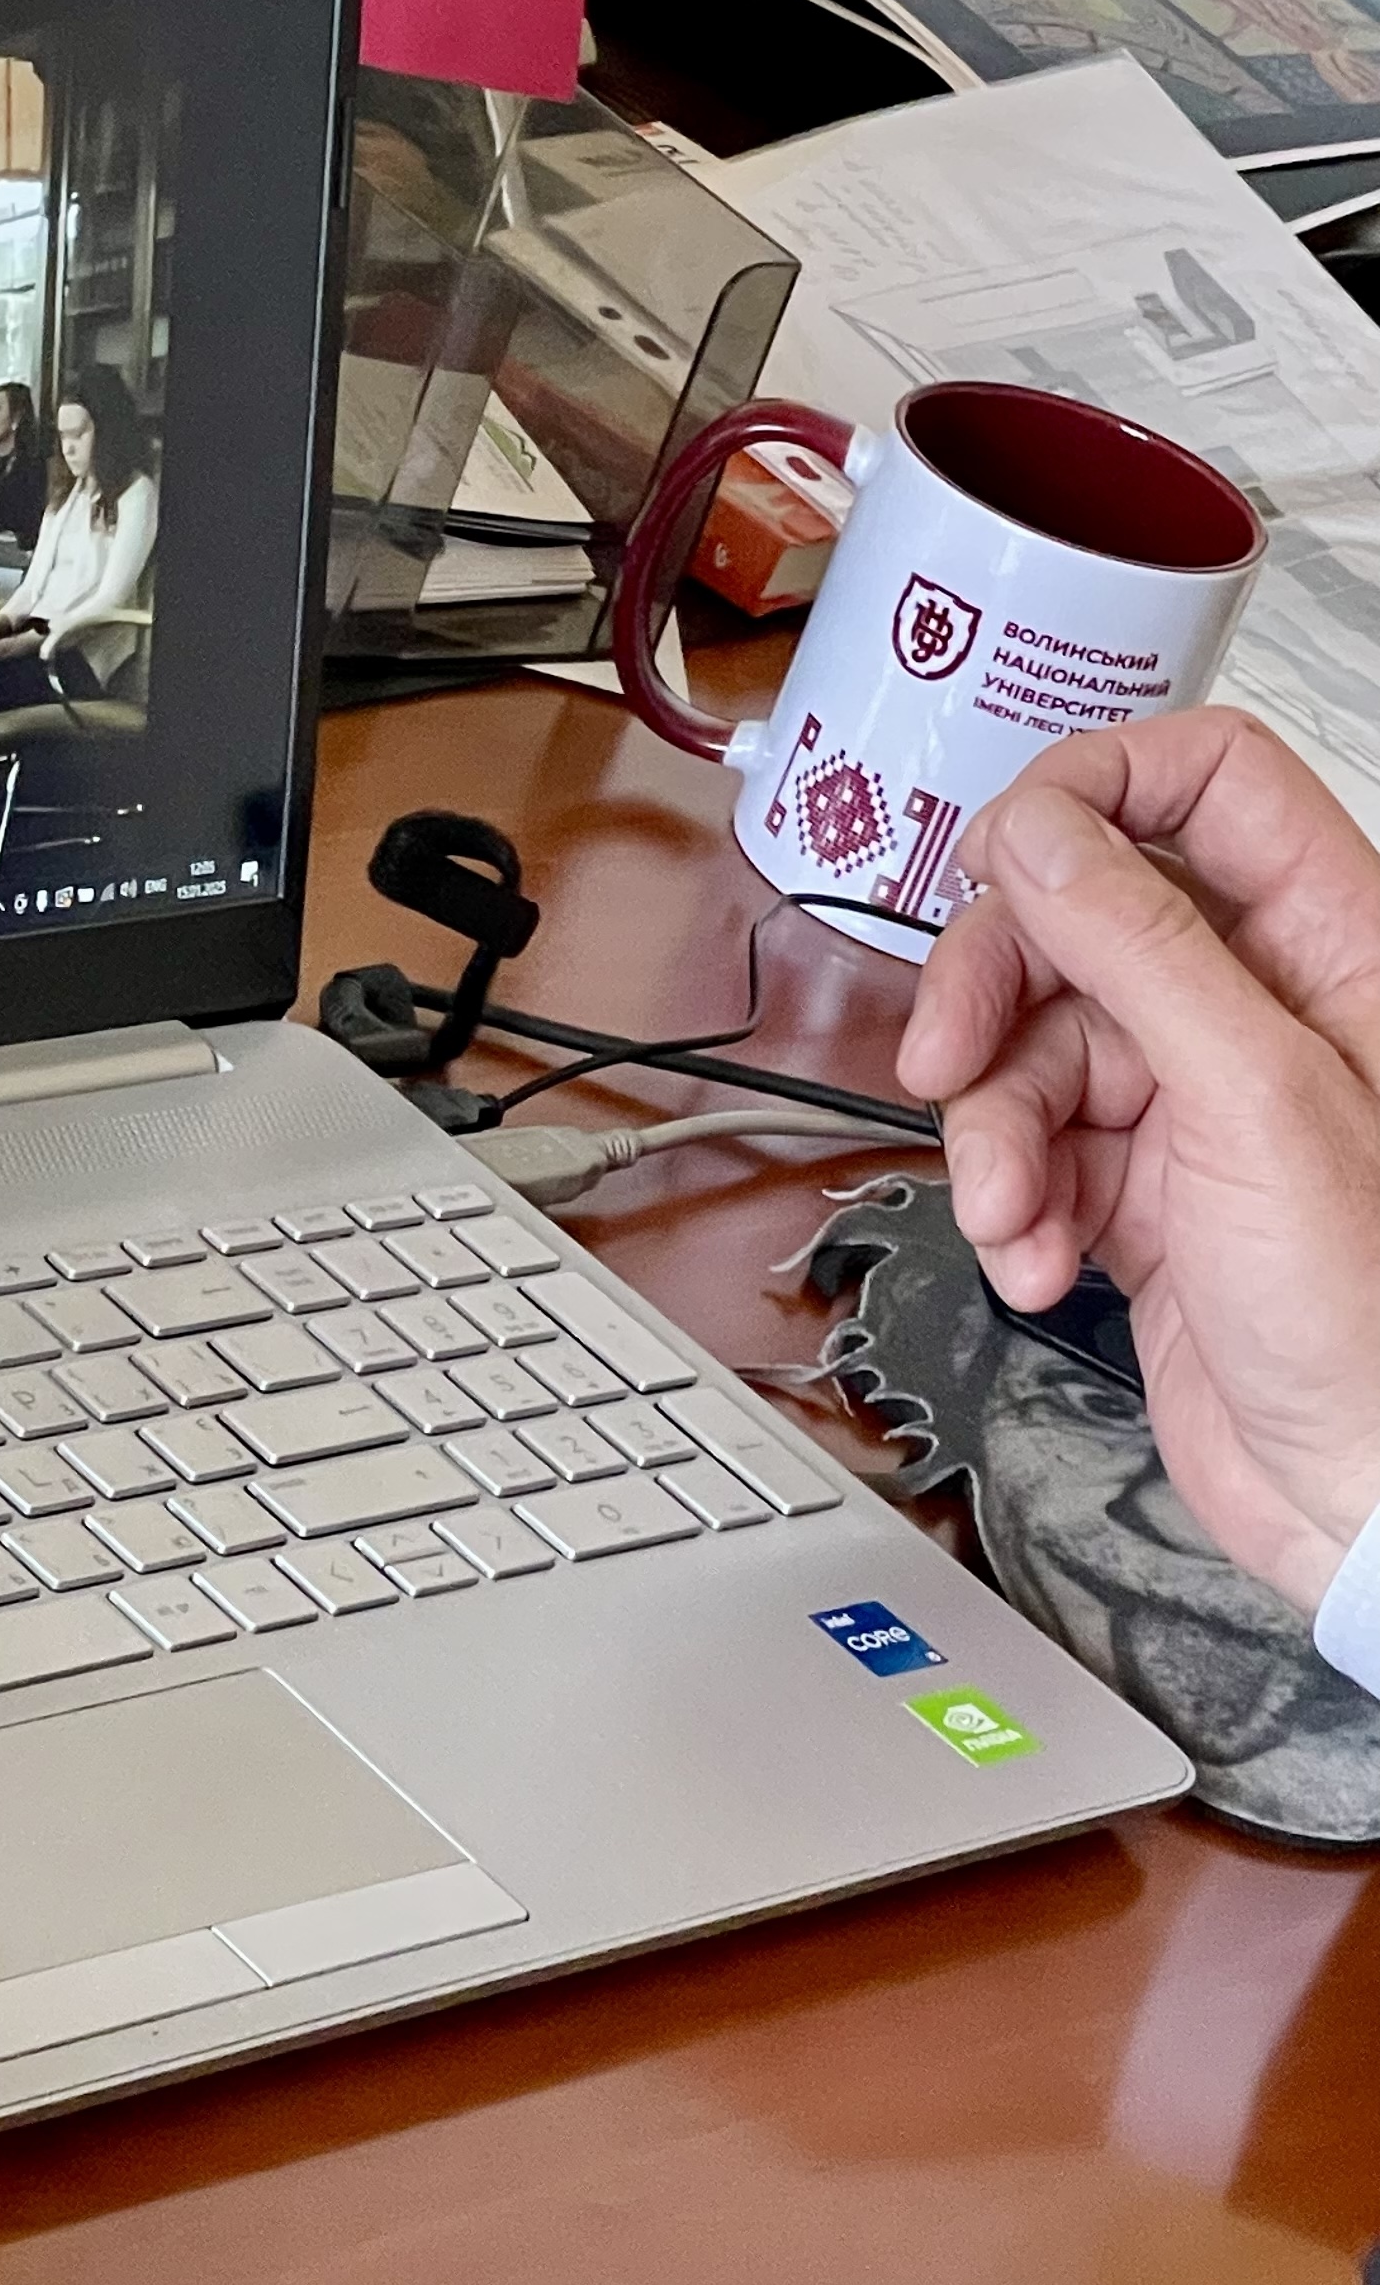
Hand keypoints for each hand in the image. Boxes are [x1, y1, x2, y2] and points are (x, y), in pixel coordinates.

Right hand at [897, 712, 1379, 1613]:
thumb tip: (1045, 830)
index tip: (1005, 856)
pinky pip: (1037, 1147)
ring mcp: (1201, 1100)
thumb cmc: (1372, 1320)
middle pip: (1085, 916)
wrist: (1362, 1499)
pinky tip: (1042, 1259)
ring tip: (1016, 1211)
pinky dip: (1015, 1204)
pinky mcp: (1146, 1188)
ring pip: (1038, 1043)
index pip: (1208, 784)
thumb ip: (1142, 948)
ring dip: (997, 1133)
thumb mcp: (1253, 1101)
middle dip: (996, 990)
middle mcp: (1264, 1006)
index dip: (1095, 792)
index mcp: (1333, 944)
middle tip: (946, 1058)